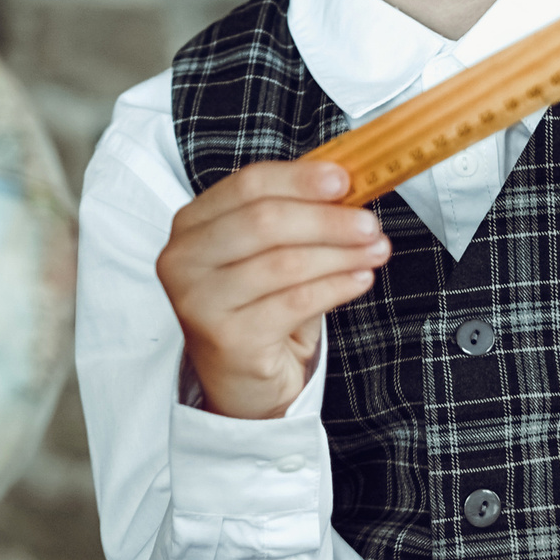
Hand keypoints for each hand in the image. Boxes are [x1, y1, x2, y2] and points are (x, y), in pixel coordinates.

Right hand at [156, 158, 389, 419]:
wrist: (242, 380)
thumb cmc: (257, 306)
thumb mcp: (266, 253)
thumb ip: (294, 213)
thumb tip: (346, 181)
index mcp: (191, 224)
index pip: (247, 185)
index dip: (299, 179)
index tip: (343, 180)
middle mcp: (184, 259)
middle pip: (265, 221)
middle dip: (327, 220)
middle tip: (369, 224)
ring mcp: (200, 301)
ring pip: (284, 262)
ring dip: (340, 254)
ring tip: (376, 251)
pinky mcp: (227, 338)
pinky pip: (296, 302)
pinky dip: (336, 287)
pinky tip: (360, 279)